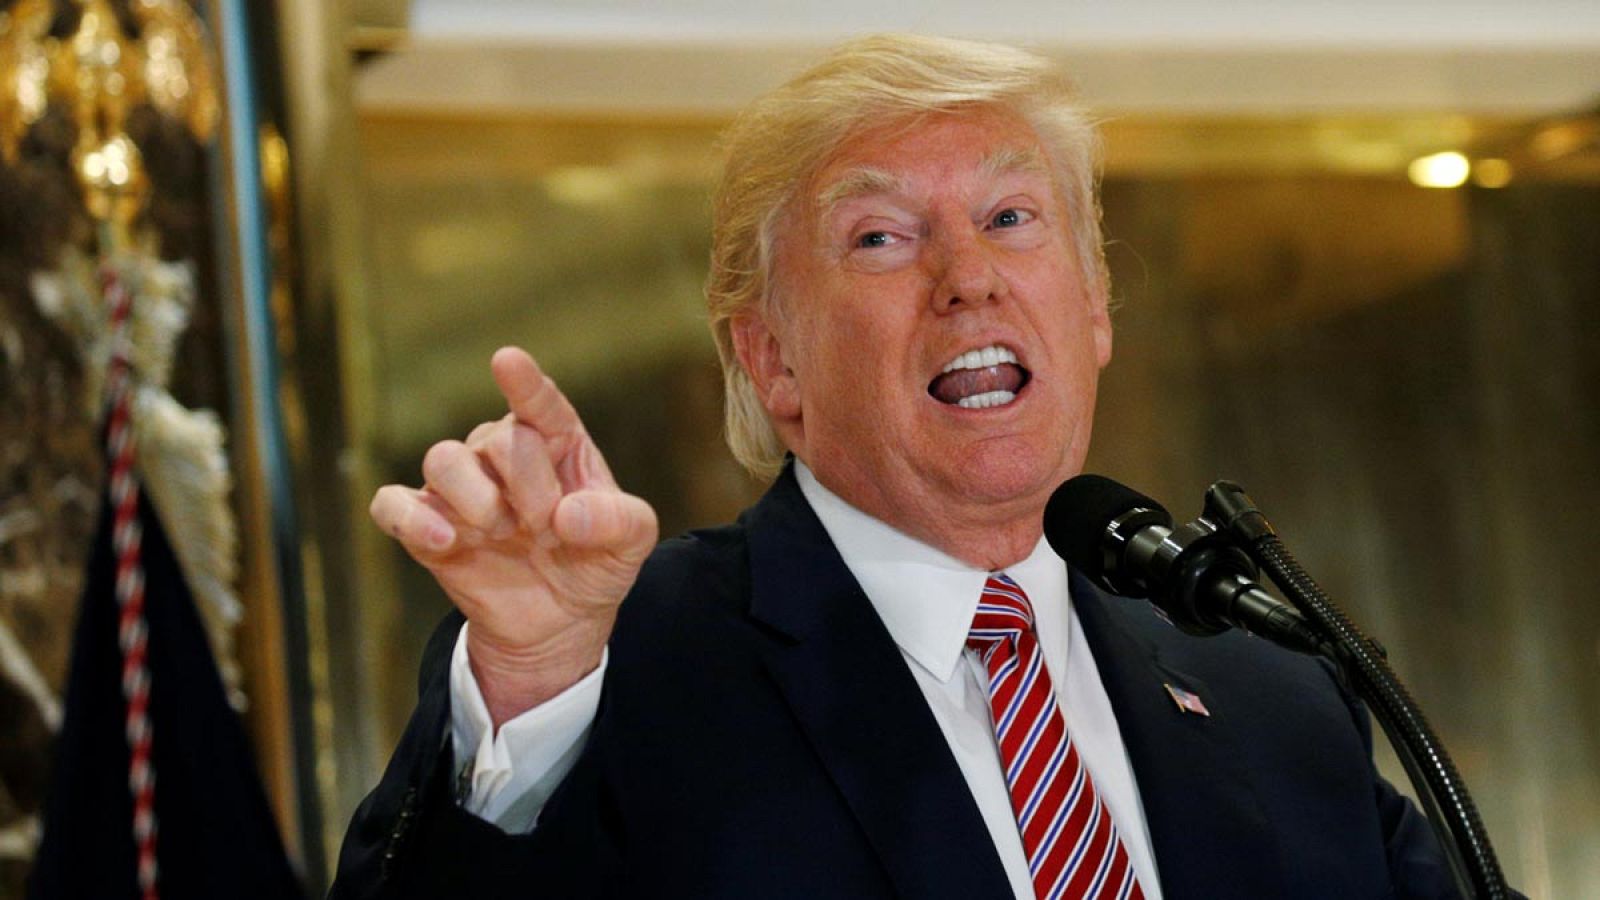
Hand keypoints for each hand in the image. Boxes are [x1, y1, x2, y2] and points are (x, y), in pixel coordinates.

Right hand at [370, 347, 657, 725]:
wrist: (559, 619)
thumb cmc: (594, 562)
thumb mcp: (632, 544)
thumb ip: (620, 521)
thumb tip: (569, 516)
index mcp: (556, 442)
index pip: (539, 404)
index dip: (525, 384)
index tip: (507, 360)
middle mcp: (502, 452)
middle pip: (500, 440)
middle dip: (530, 489)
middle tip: (548, 529)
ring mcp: (460, 487)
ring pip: (442, 458)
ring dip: (477, 500)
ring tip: (503, 533)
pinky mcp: (424, 524)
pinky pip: (393, 505)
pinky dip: (411, 519)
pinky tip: (443, 541)